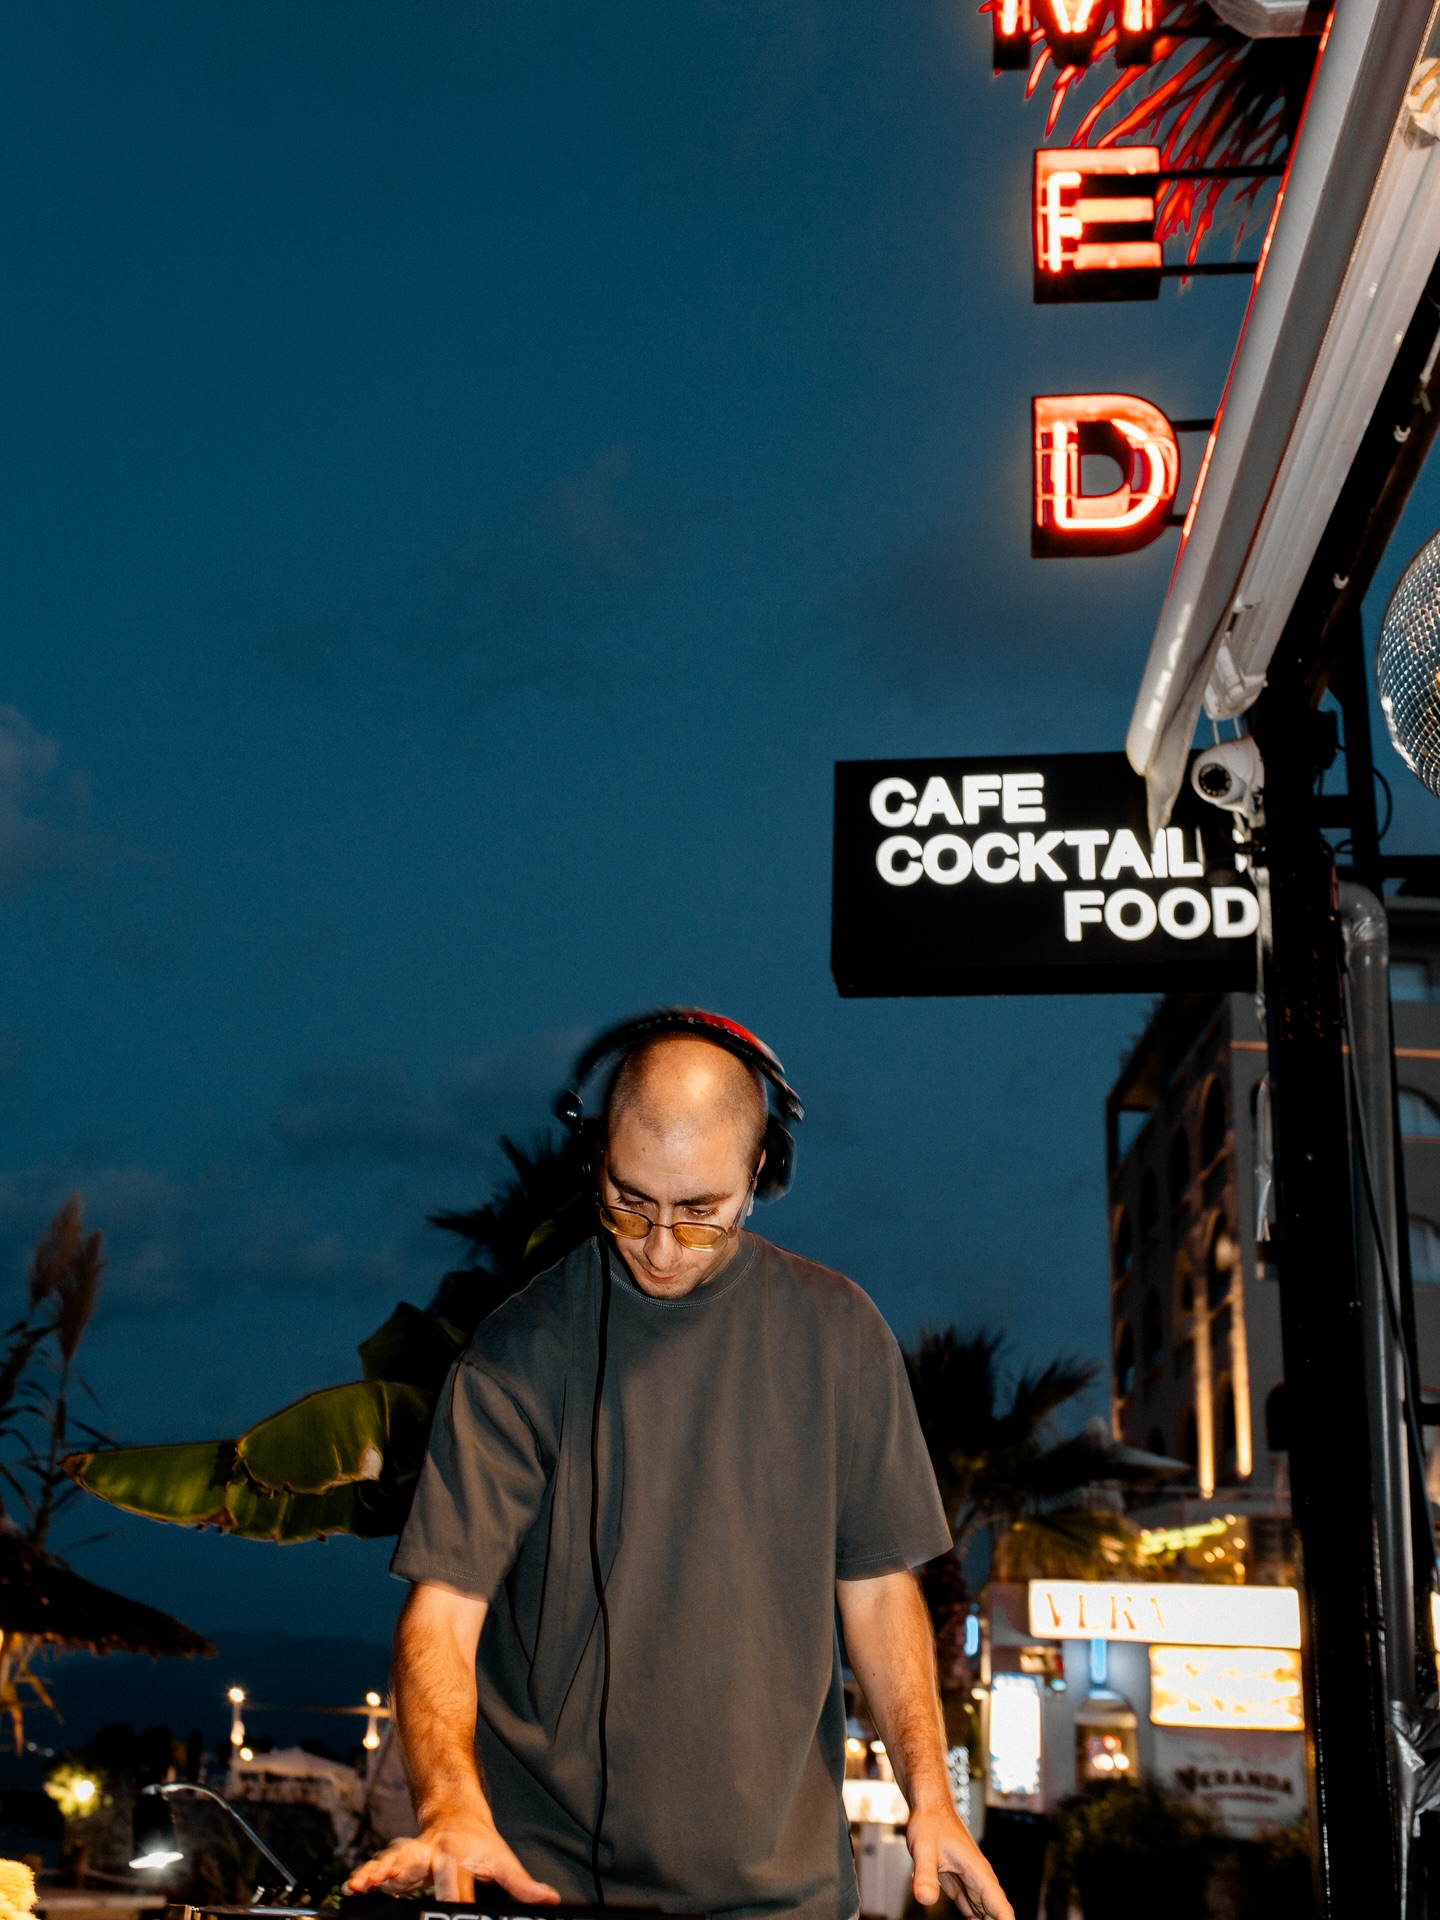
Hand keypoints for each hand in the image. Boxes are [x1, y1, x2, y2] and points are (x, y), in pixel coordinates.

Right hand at [344, 1817, 560, 1903]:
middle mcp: (430, 1851)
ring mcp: (411, 1855)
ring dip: (376, 1871)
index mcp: (456, 1853)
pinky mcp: (398, 1861)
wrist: (454, 1810)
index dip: (454, 1900)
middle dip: (401, 1872)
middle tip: (386, 1883)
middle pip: (416, 1861)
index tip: (454, 1913)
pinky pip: (378, 1868)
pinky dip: (365, 1876)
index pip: (456, 1881)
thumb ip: (521, 1884)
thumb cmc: (479, 1842)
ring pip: (391, 1860)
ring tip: (361, 1883)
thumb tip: (549, 1899)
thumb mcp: (502, 1860)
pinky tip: (353, 1887)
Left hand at [906, 1806, 1013, 1919]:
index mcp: (979, 1874)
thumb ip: (924, 1874)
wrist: (929, 1807)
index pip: (1002, 1910)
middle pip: (998, 1916)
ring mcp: (973, 1884)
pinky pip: (974, 1912)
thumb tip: (923, 1899)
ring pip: (988, 1916)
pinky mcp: (962, 1886)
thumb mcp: (923, 1848)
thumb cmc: (929, 1822)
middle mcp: (981, 1881)